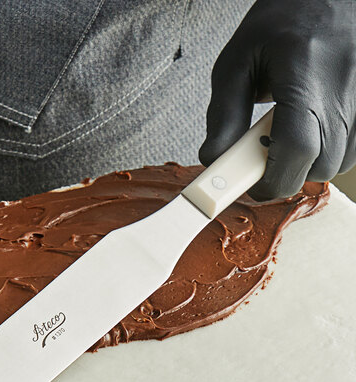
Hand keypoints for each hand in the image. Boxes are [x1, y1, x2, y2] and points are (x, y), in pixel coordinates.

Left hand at [199, 0, 355, 199]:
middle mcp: (345, 87)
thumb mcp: (237, 63)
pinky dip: (330, 152)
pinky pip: (355, 150)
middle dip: (286, 173)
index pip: (296, 148)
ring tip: (289, 132)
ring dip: (308, 163)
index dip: (271, 178)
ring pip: (339, 162)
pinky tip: (313, 129)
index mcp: (306, 74)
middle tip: (264, 154)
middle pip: (320, 165)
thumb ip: (223, 114)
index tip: (251, 185)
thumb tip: (213, 159)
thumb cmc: (282, 23)